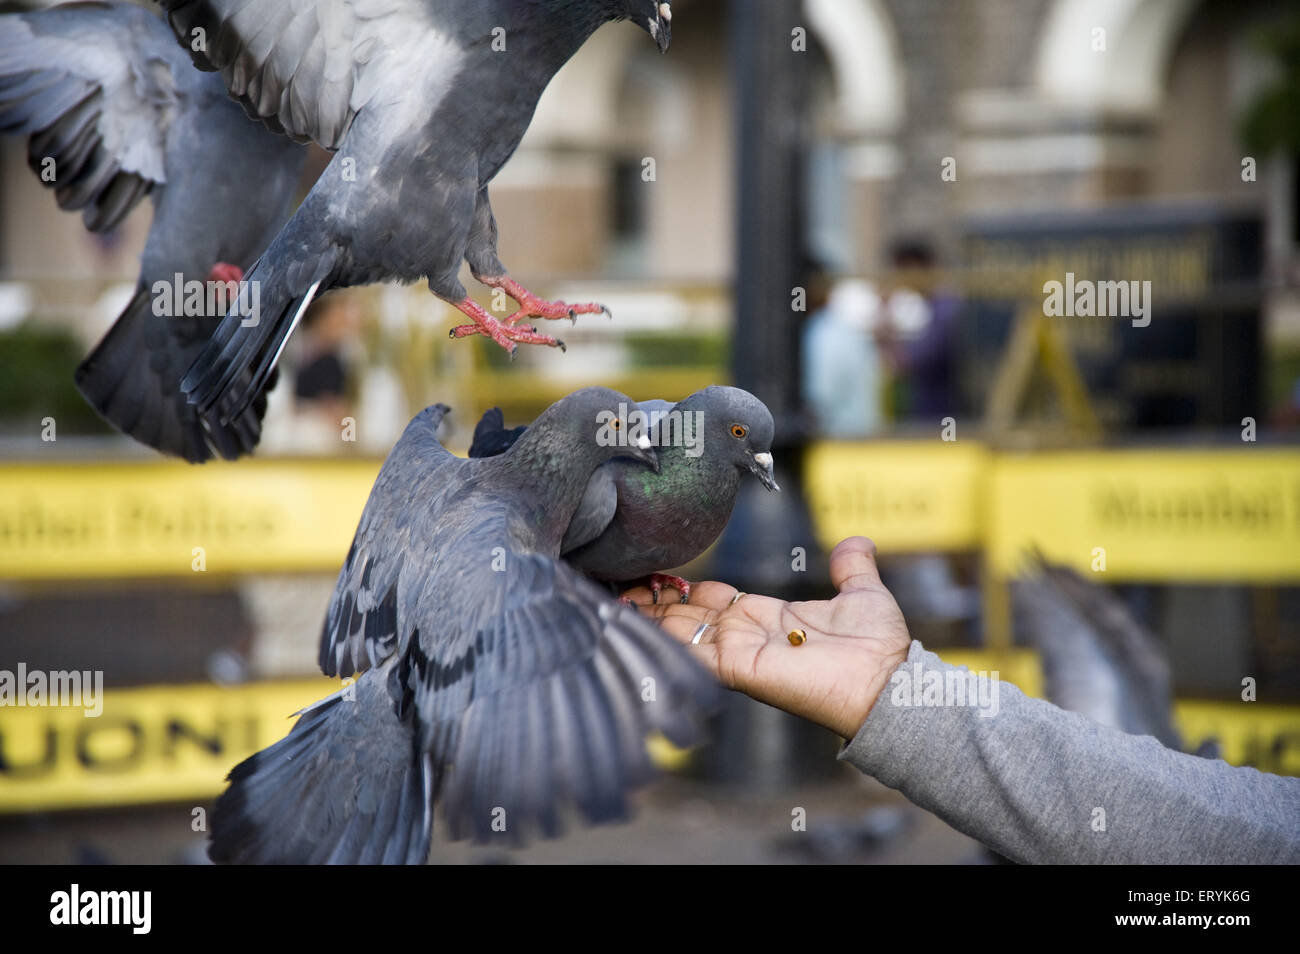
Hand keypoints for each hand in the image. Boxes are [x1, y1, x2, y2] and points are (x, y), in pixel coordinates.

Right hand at [624, 537, 910, 738]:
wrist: (888, 683)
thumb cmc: (879, 648)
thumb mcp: (863, 594)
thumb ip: (852, 568)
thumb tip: (856, 542)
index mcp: (767, 616)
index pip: (713, 600)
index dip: (686, 586)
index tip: (659, 570)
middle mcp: (748, 636)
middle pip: (689, 615)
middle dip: (656, 600)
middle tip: (622, 582)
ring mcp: (741, 654)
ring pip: (683, 633)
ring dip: (651, 617)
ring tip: (618, 598)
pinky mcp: (742, 669)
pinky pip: (696, 654)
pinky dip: (667, 639)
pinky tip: (640, 621)